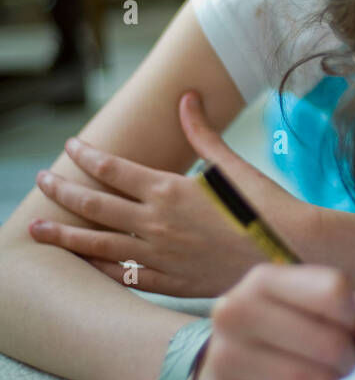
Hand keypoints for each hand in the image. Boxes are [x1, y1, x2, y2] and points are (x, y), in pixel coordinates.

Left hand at [29, 92, 295, 296]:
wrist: (290, 253)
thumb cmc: (264, 206)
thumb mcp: (231, 164)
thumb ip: (202, 132)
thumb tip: (186, 98)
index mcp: (168, 190)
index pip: (111, 168)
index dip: (86, 155)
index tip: (70, 147)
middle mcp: (155, 223)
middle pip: (94, 206)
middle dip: (62, 192)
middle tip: (41, 182)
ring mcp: (159, 256)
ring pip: (98, 245)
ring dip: (65, 235)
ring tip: (39, 228)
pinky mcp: (171, 281)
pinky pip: (124, 276)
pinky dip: (101, 268)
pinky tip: (86, 263)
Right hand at [186, 265, 354, 379]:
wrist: (216, 369)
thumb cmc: (284, 333)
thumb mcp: (327, 309)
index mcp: (265, 280)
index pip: (334, 290)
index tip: (348, 327)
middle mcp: (237, 312)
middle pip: (331, 342)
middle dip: (347, 360)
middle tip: (336, 363)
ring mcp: (225, 358)